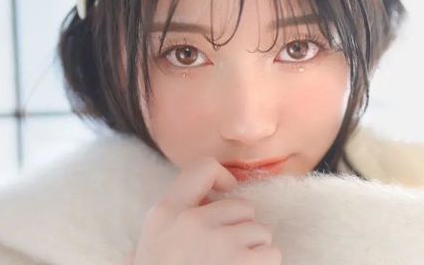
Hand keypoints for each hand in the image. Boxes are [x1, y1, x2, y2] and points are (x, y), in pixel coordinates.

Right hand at [126, 156, 281, 264]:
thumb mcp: (151, 243)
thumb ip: (176, 216)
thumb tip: (211, 199)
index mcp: (165, 213)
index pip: (203, 167)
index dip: (222, 177)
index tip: (226, 193)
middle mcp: (192, 221)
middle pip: (243, 206)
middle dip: (241, 229)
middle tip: (224, 255)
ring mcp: (218, 242)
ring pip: (260, 231)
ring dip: (254, 251)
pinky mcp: (242, 263)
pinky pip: (272, 253)